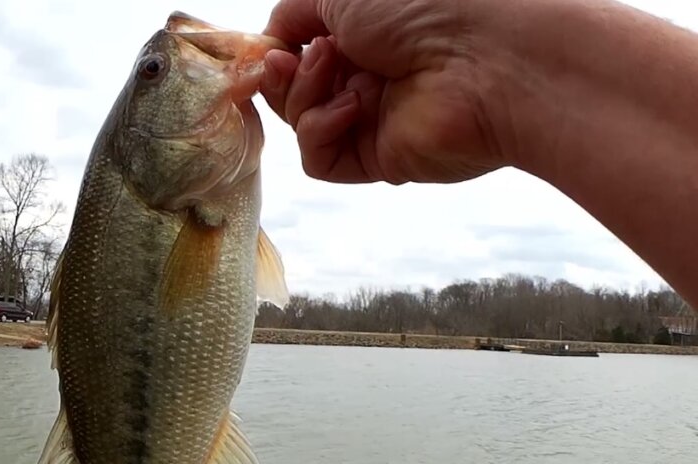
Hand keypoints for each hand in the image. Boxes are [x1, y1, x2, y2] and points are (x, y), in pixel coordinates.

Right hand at [260, 0, 510, 184]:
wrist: (484, 58)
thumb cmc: (424, 5)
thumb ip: (295, 11)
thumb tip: (272, 41)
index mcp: (364, 30)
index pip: (299, 50)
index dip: (276, 52)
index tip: (268, 48)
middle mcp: (368, 73)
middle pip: (293, 89)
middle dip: (283, 74)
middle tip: (290, 60)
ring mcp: (371, 118)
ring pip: (300, 122)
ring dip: (303, 95)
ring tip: (330, 68)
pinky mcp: (376, 159)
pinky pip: (319, 158)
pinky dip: (319, 132)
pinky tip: (349, 109)